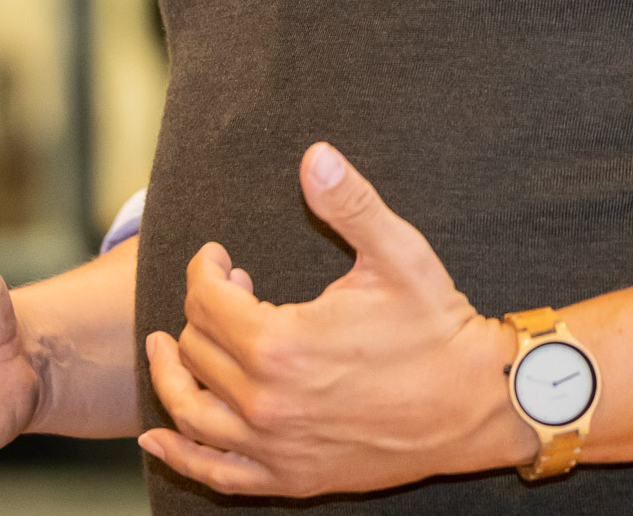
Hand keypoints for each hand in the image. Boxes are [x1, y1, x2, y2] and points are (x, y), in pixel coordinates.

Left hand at [140, 143, 534, 497]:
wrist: (475, 403)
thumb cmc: (436, 326)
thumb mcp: (395, 253)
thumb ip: (348, 202)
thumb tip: (315, 154)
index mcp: (282, 343)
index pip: (209, 301)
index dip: (205, 269)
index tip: (218, 254)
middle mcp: (267, 402)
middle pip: (198, 350)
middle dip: (200, 310)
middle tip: (227, 286)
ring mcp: (277, 447)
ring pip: (193, 412)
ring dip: (170, 376)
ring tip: (164, 347)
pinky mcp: (291, 478)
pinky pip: (216, 473)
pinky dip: (179, 454)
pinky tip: (157, 437)